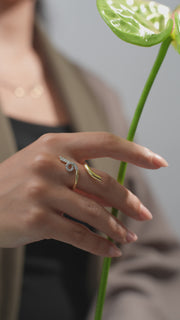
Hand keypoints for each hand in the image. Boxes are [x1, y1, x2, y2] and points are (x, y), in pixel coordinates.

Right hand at [0, 132, 166, 255]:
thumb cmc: (17, 182)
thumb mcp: (45, 166)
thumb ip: (78, 176)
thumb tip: (115, 195)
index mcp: (55, 143)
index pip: (105, 141)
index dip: (135, 151)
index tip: (159, 162)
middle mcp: (49, 163)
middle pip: (104, 184)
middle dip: (129, 202)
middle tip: (144, 214)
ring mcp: (42, 191)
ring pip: (95, 212)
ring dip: (117, 227)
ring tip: (128, 236)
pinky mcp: (37, 220)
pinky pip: (79, 234)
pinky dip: (100, 245)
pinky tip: (111, 250)